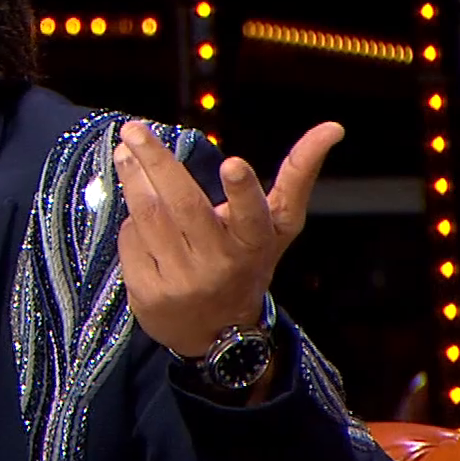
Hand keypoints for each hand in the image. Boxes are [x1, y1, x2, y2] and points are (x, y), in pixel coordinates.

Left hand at [112, 119, 342, 357]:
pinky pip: (130, 240)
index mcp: (254, 243)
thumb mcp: (279, 226)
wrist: (216, 333)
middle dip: (157, 163)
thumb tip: (333, 127)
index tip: (234, 163)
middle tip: (135, 130)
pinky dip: (129, 217)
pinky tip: (133, 205)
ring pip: (149, 217)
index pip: (251, 217)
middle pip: (183, 205)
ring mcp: (182, 281)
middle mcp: (219, 264)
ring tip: (126, 151)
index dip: (243, 192)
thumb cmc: (249, 260)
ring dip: (133, 178)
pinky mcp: (149, 293)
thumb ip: (298, 175)